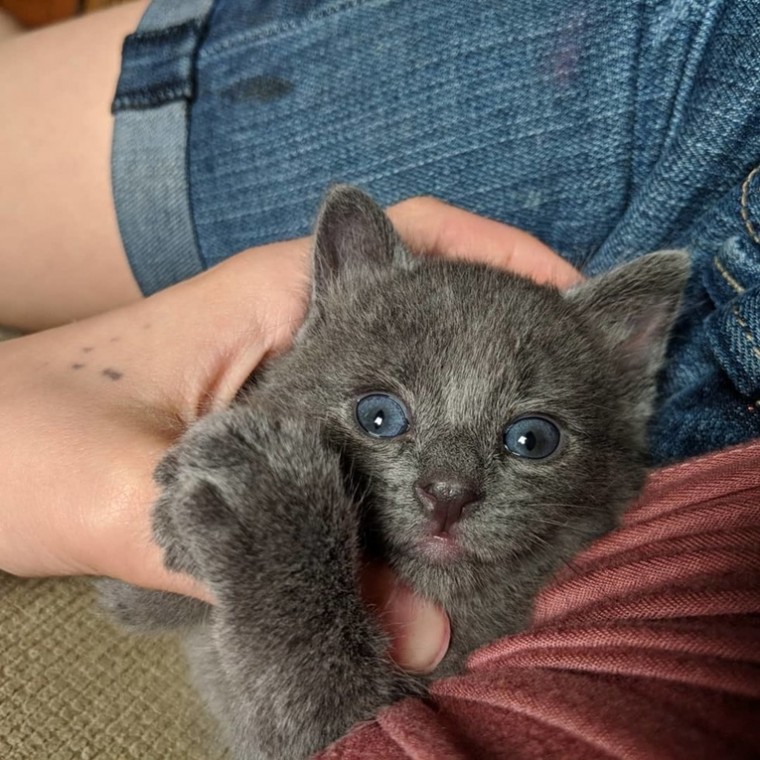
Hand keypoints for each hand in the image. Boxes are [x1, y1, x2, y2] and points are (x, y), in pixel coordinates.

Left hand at [0, 197, 578, 671]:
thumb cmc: (17, 443)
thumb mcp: (123, 494)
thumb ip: (261, 559)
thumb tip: (415, 632)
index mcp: (274, 297)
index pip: (412, 238)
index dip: (504, 255)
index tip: (576, 303)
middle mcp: (296, 330)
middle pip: (430, 316)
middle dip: (502, 352)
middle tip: (565, 413)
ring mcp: (293, 385)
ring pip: (407, 390)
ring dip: (461, 428)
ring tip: (523, 480)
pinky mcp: (280, 439)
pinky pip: (372, 447)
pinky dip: (412, 482)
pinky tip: (435, 536)